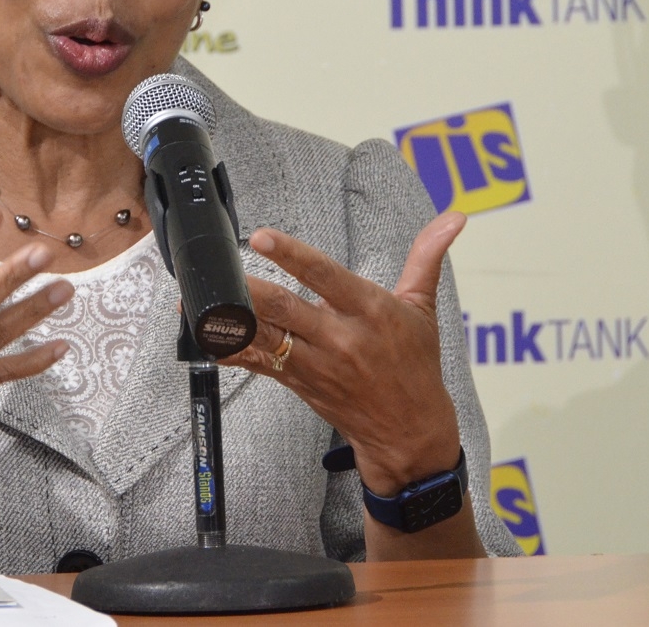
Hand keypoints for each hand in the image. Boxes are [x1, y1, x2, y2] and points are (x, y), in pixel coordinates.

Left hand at [223, 211, 466, 496]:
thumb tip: (453, 218)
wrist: (410, 431)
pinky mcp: (299, 383)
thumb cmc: (415, 365)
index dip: (292, 256)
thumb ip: (426, 258)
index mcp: (369, 311)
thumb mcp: (423, 308)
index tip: (263, 237)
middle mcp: (340, 338)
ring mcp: (317, 364)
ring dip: (230, 319)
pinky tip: (204, 335)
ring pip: (266, 337)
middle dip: (249, 290)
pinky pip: (259, 364)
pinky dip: (230, 350)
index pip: (326, 276)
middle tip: (218, 270)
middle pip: (286, 309)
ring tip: (195, 300)